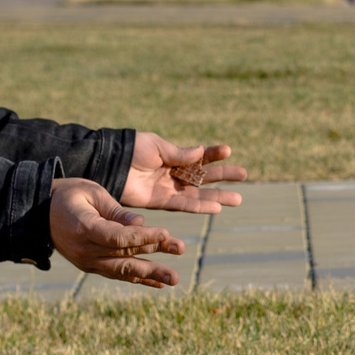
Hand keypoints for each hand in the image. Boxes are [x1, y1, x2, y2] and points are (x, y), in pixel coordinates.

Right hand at [50, 177, 186, 286]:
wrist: (39, 214)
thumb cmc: (68, 196)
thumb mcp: (90, 193)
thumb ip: (116, 211)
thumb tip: (141, 223)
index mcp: (84, 228)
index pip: (118, 237)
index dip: (142, 237)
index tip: (165, 233)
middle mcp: (85, 250)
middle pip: (125, 254)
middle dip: (156, 252)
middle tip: (181, 249)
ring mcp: (87, 262)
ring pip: (123, 270)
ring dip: (151, 273)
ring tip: (175, 279)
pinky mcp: (90, 266)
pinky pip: (117, 274)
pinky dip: (138, 279)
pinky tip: (159, 283)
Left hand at [123, 132, 246, 213]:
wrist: (110, 164)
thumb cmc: (131, 150)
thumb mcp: (157, 147)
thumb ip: (179, 154)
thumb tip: (201, 152)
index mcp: (172, 157)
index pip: (198, 157)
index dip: (213, 154)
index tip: (229, 151)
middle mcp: (172, 174)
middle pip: (203, 177)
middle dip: (223, 177)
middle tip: (244, 176)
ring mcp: (167, 189)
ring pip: (198, 194)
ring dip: (217, 197)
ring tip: (238, 198)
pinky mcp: (160, 202)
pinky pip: (184, 205)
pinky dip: (200, 207)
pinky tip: (216, 207)